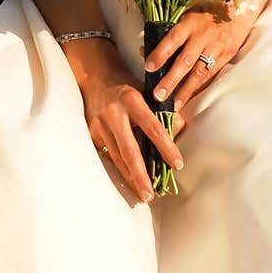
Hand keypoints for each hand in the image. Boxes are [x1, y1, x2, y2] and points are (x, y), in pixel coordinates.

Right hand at [68, 44, 184, 203]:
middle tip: (151, 194)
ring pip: (117, 158)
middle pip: (130, 150)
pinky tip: (130, 180)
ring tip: (144, 193)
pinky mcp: (91, 133)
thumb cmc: (127, 87)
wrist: (95, 78)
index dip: (166, 147)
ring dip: (131, 178)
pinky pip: (108, 155)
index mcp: (132, 100)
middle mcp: (114, 113)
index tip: (177, 164)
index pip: (152, 127)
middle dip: (141, 175)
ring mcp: (100, 125)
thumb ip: (163, 110)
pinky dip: (120, 169)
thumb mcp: (146, 92)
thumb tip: (180, 128)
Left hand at [144, 0, 256, 110]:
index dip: (160, 53)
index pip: (173, 39)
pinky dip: (199, 87)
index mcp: (191, 22)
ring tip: (174, 105)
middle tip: (158, 95)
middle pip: (186, 60)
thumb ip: (169, 32)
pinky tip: (190, 98)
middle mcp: (204, 36)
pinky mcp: (226, 56)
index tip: (149, 67)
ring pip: (199, 72)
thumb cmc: (207, 9)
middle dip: (171, 80)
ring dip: (185, 90)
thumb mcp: (187, 13)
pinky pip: (211, 74)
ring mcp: (217, 47)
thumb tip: (147, 50)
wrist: (239, 7)